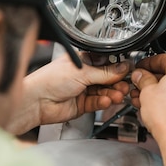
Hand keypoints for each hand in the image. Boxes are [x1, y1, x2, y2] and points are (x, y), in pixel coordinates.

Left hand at [7, 54, 129, 134]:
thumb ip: (104, 72)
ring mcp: (82, 90)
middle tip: (125, 85)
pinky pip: (97, 103)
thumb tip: (122, 67)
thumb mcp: (82, 72)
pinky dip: (103, 102)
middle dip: (117, 82)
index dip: (117, 66)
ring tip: (118, 94)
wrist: (37, 102)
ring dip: (112, 93)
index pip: (105, 62)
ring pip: (104, 91)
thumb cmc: (49, 80)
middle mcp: (83, 74)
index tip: (128, 70)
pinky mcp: (82, 105)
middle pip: (107, 78)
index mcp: (81, 60)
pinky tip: (106, 100)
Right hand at [130, 54, 165, 165]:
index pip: (163, 58)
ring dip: (157, 91)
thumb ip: (142, 79)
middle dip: (151, 79)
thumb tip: (140, 75)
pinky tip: (154, 107)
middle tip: (138, 84)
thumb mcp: (147, 91)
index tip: (140, 67)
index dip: (147, 62)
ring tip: (142, 98)